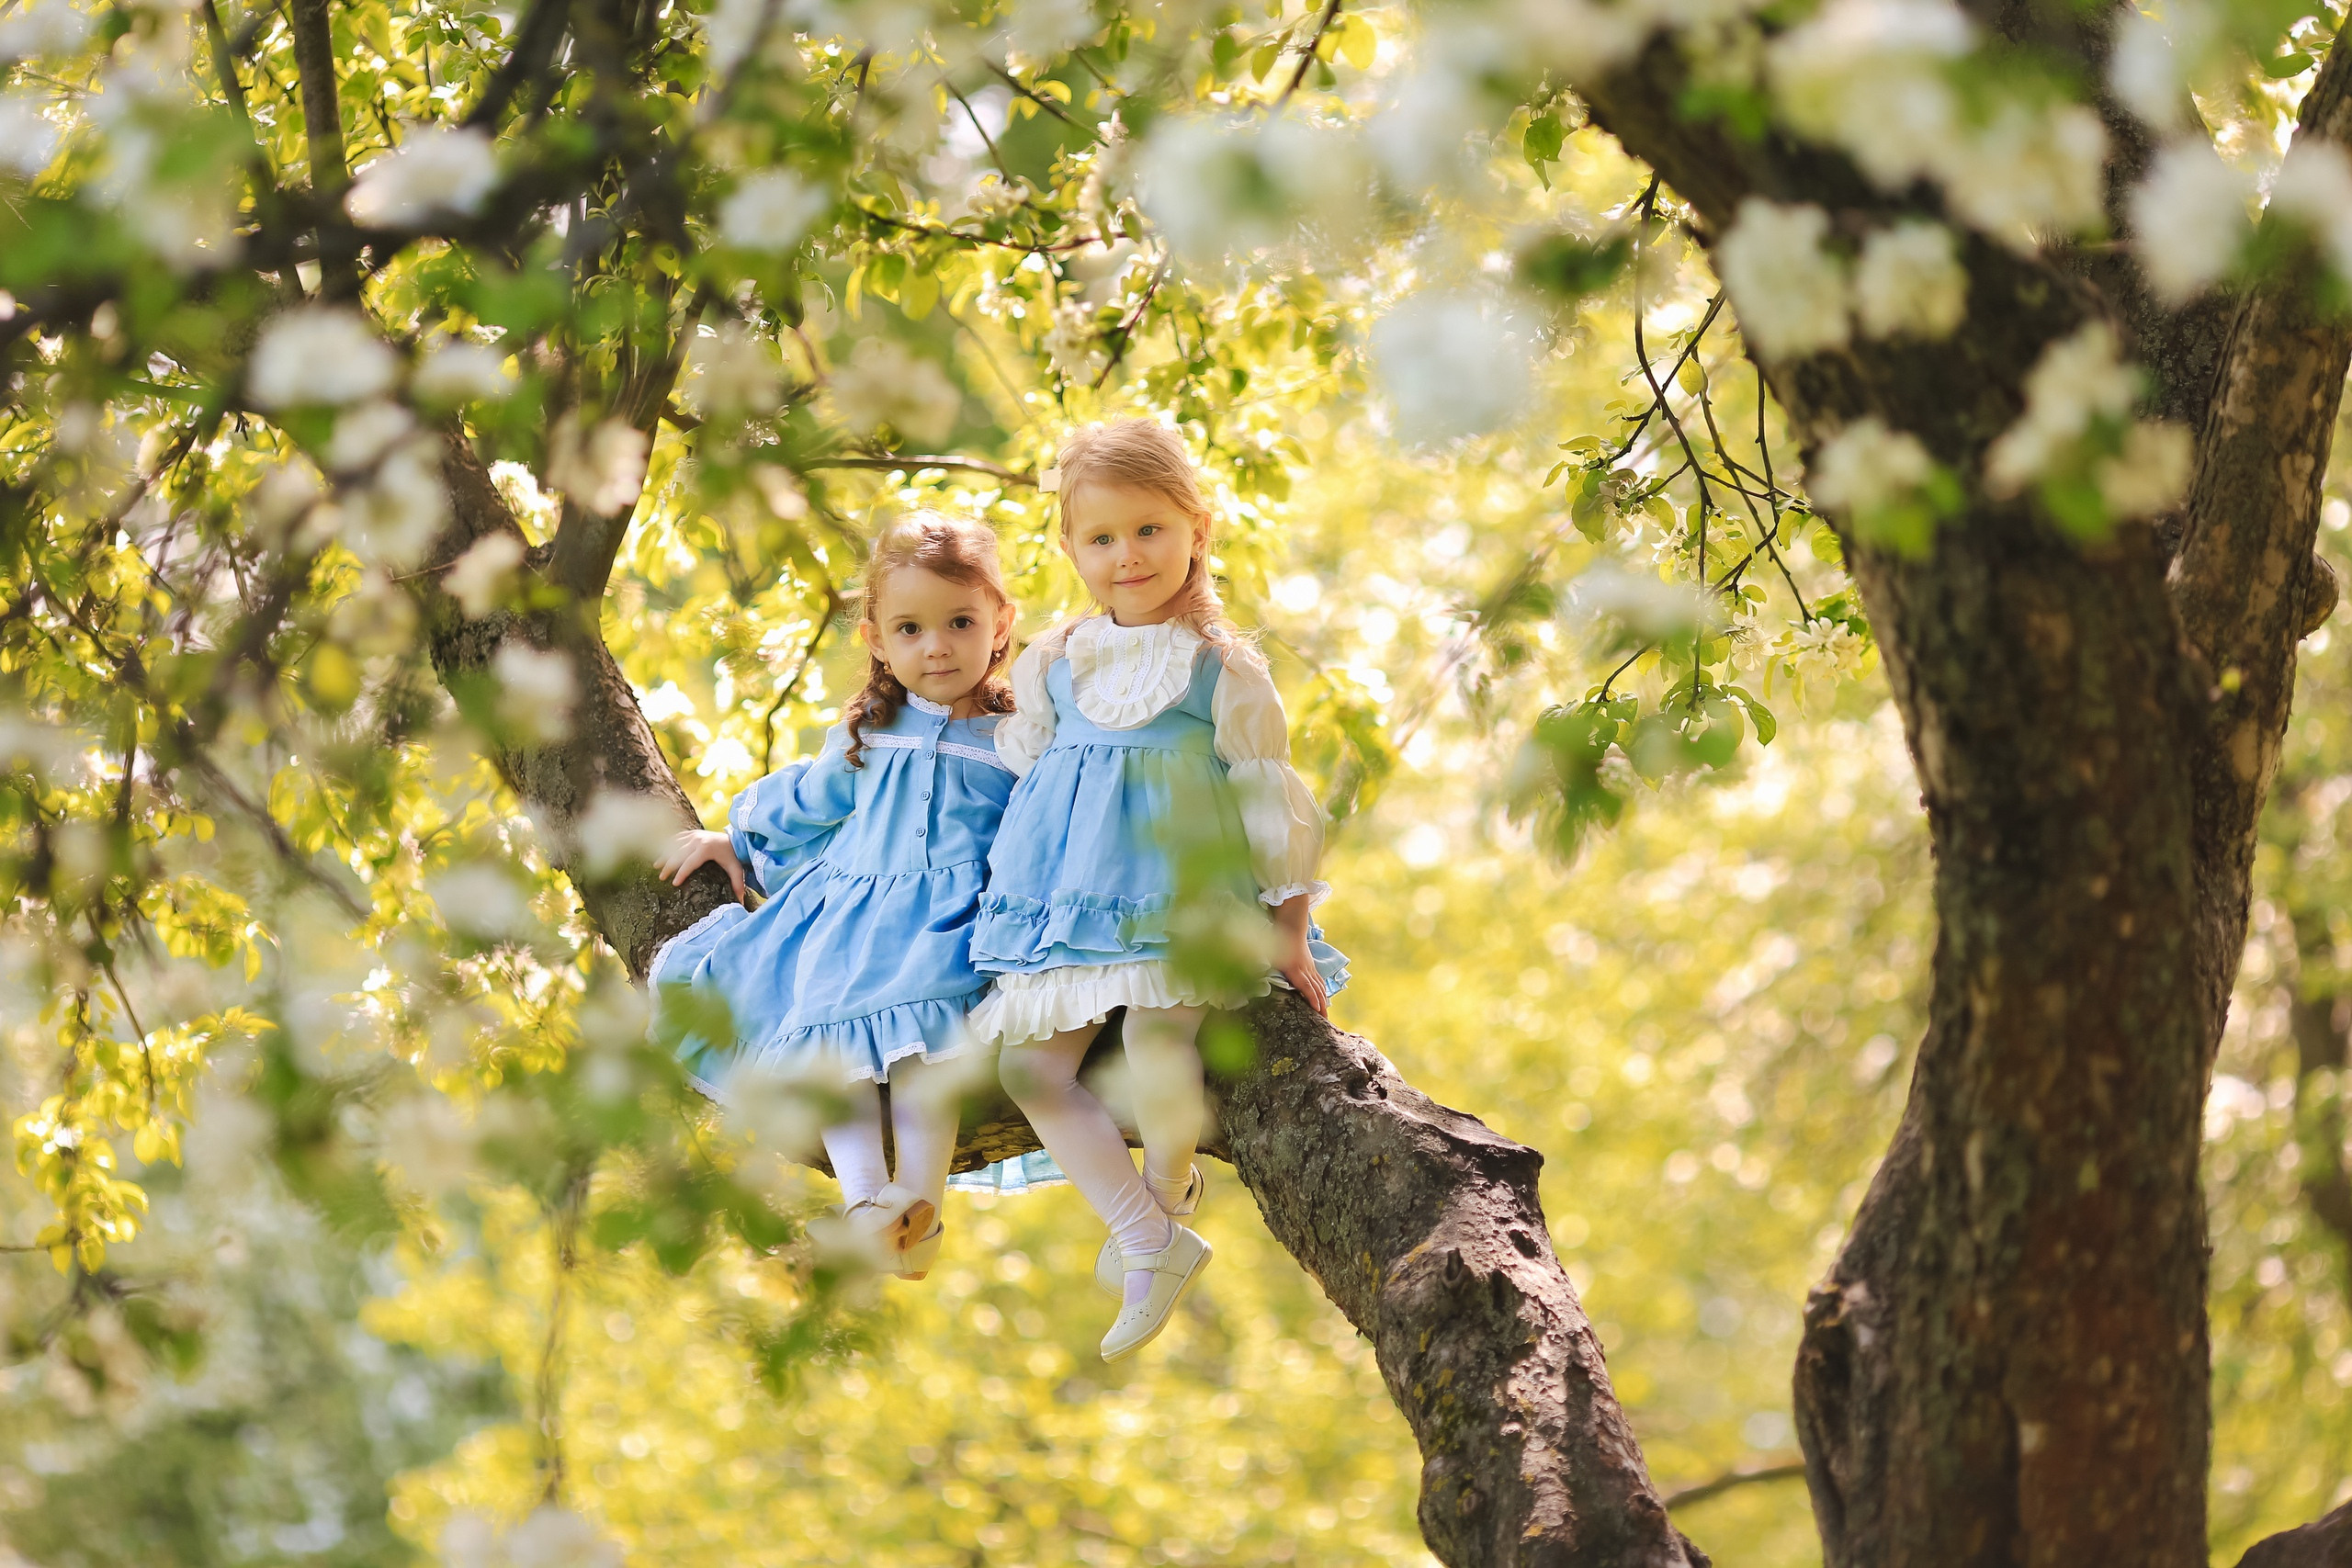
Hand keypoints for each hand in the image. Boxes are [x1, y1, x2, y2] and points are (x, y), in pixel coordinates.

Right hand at [655, 829, 746, 903]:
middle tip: (661, 878)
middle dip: (668, 866)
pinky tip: (662, 852)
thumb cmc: (734, 856)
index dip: (681, 874)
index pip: (689, 863)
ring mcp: (694, 835)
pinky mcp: (692, 833)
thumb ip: (737, 884)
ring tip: (656, 866)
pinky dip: (668, 845)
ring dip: (664, 855)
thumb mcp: (737, 869)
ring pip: (674, 845)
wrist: (736, 838)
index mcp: (706, 849)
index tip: (674, 884)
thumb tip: (739, 902)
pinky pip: (677, 838)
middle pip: (678, 854)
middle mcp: (697, 840)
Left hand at [1271, 894, 1327, 1016]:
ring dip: (1323, 1000)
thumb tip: (1251, 976)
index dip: (1312, 999)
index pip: (1306, 987)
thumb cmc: (1277, 943)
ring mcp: (1310, 968)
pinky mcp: (1311, 967)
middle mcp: (1305, 970)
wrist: (1292, 928)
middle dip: (1321, 1006)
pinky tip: (1324, 999)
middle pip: (1316, 990)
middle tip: (1325, 1022)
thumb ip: (1261, 966)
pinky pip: (1319, 981)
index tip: (1317, 1010)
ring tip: (1326, 1014)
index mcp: (1295, 969)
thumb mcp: (1268, 955)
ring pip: (1320, 986)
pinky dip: (1322, 991)